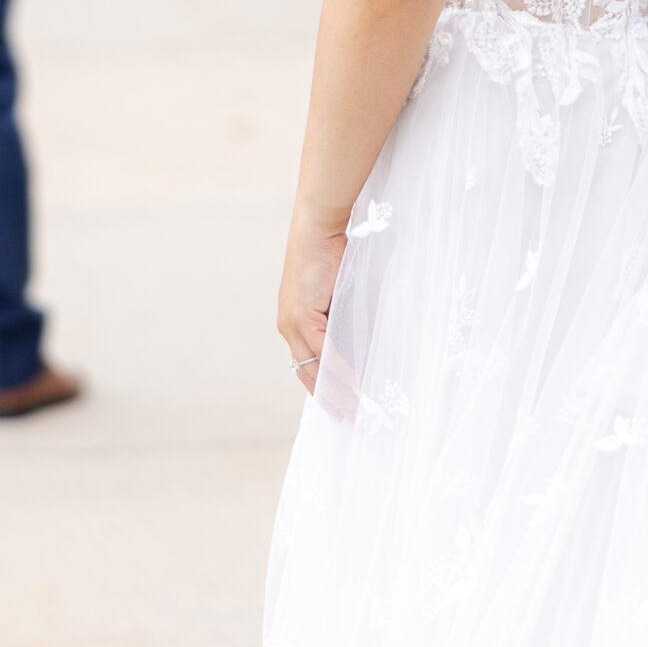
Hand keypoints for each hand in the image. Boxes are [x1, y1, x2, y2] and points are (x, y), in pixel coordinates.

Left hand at [277, 206, 347, 393]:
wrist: (316, 230)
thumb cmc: (329, 256)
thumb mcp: (335, 295)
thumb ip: (341, 320)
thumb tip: (358, 343)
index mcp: (294, 323)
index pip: (307, 365)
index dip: (323, 387)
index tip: (339, 406)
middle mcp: (289, 327)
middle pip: (308, 372)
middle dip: (329, 397)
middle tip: (349, 416)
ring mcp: (292, 323)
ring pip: (314, 367)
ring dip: (336, 389)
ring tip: (355, 406)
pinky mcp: (301, 316)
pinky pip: (323, 351)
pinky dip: (340, 368)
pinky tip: (355, 382)